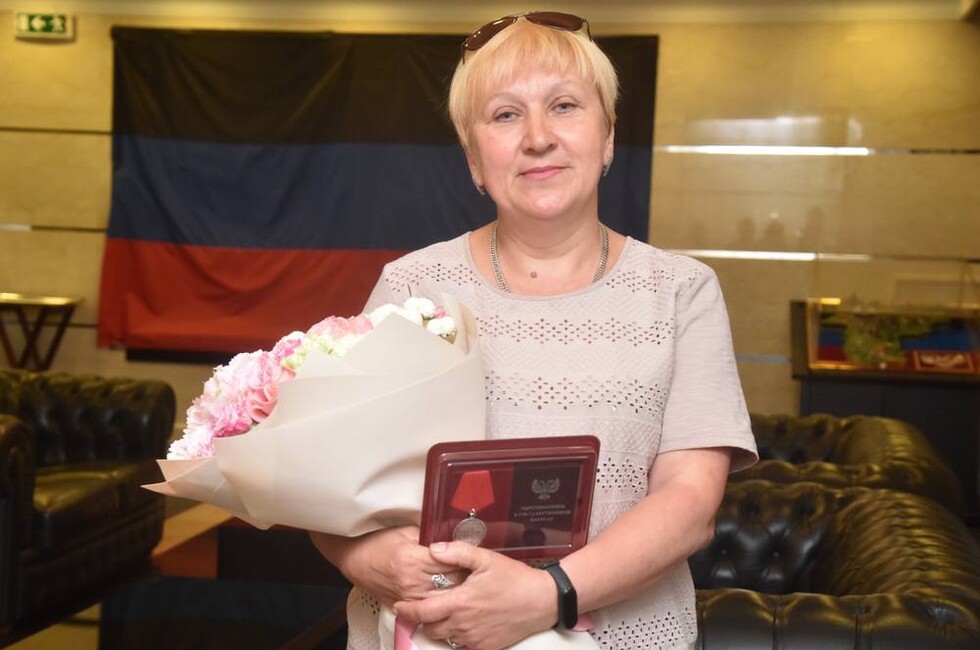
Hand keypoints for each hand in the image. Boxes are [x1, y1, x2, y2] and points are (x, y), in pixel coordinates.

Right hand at [316, 526, 466, 605]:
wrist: (355, 560)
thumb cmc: (378, 542)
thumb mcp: (406, 531)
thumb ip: (430, 535)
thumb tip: (451, 538)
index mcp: (413, 560)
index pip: (451, 562)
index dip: (466, 558)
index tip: (476, 555)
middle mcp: (413, 582)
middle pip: (451, 583)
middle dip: (467, 577)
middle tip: (478, 570)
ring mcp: (409, 597)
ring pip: (444, 599)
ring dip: (457, 591)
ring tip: (469, 584)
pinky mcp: (405, 606)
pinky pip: (431, 607)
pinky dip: (442, 601)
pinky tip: (450, 594)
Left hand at [394, 541, 556, 649]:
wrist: (542, 601)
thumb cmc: (514, 578)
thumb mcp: (486, 559)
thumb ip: (457, 552)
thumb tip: (433, 549)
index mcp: (460, 602)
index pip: (422, 611)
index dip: (406, 610)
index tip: (398, 605)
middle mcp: (463, 624)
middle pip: (429, 628)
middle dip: (422, 618)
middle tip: (424, 606)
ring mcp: (474, 638)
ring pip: (444, 638)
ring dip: (439, 627)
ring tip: (445, 612)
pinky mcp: (485, 647)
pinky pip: (462, 645)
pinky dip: (457, 635)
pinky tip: (464, 621)